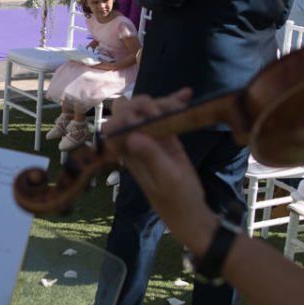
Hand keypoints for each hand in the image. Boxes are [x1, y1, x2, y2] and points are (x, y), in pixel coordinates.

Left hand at [111, 90, 212, 248]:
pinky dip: (174, 103)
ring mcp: (150, 138)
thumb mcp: (165, 178)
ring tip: (182, 102)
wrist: (190, 210)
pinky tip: (187, 94)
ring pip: (147, 110)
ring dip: (162, 101)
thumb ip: (150, 156)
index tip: (147, 116)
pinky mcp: (166, 136)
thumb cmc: (176, 198)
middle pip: (128, 111)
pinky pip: (165, 116)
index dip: (125, 115)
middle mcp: (134, 142)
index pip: (113, 125)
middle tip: (164, 111)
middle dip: (143, 104)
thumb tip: (132, 135)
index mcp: (127, 153)